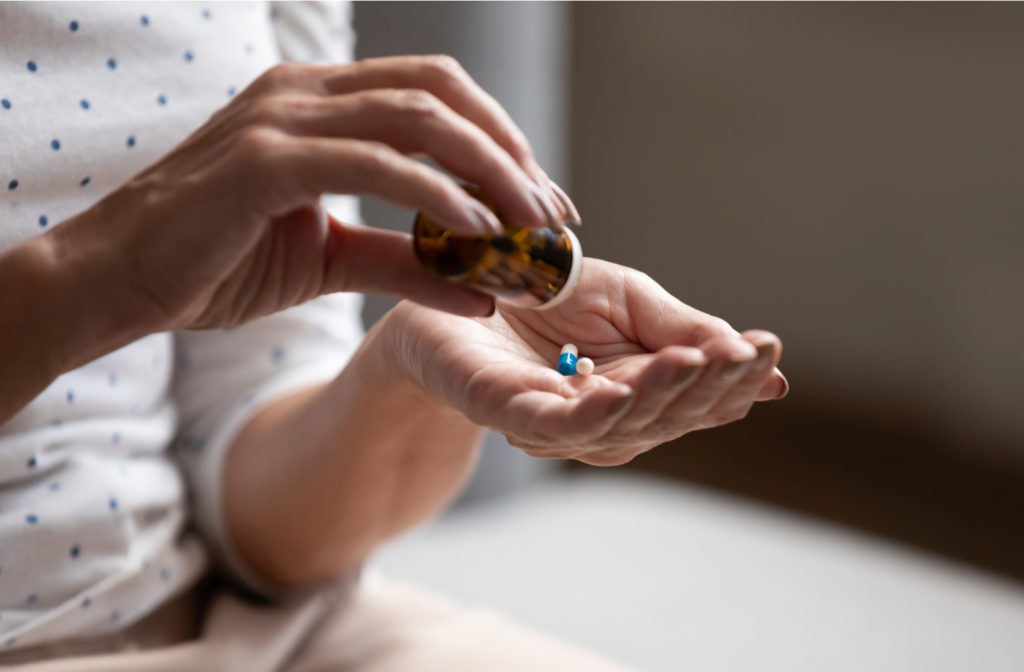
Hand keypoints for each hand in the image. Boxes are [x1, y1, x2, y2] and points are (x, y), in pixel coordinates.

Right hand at [51, 55, 578, 336]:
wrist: (119, 283)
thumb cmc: (216, 264)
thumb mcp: (329, 262)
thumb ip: (405, 263)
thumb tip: (483, 287)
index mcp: (320, 104)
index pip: (435, 95)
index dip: (501, 140)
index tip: (543, 201)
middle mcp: (304, 94)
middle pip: (441, 93)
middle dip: (510, 151)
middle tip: (552, 214)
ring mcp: (282, 118)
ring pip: (417, 117)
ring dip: (489, 170)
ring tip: (530, 226)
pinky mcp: (263, 160)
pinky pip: (372, 162)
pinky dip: (434, 193)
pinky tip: (477, 233)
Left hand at [388, 258, 787, 465]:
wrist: (456, 286)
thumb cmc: (544, 295)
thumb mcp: (629, 300)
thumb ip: (684, 328)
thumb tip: (761, 362)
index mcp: (640, 391)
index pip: (700, 396)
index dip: (735, 378)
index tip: (770, 348)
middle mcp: (606, 417)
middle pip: (669, 415)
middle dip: (710, 386)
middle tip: (747, 354)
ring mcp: (557, 421)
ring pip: (622, 424)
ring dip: (661, 394)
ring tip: (698, 362)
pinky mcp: (508, 412)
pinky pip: (555, 424)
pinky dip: (591, 414)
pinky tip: (619, 392)